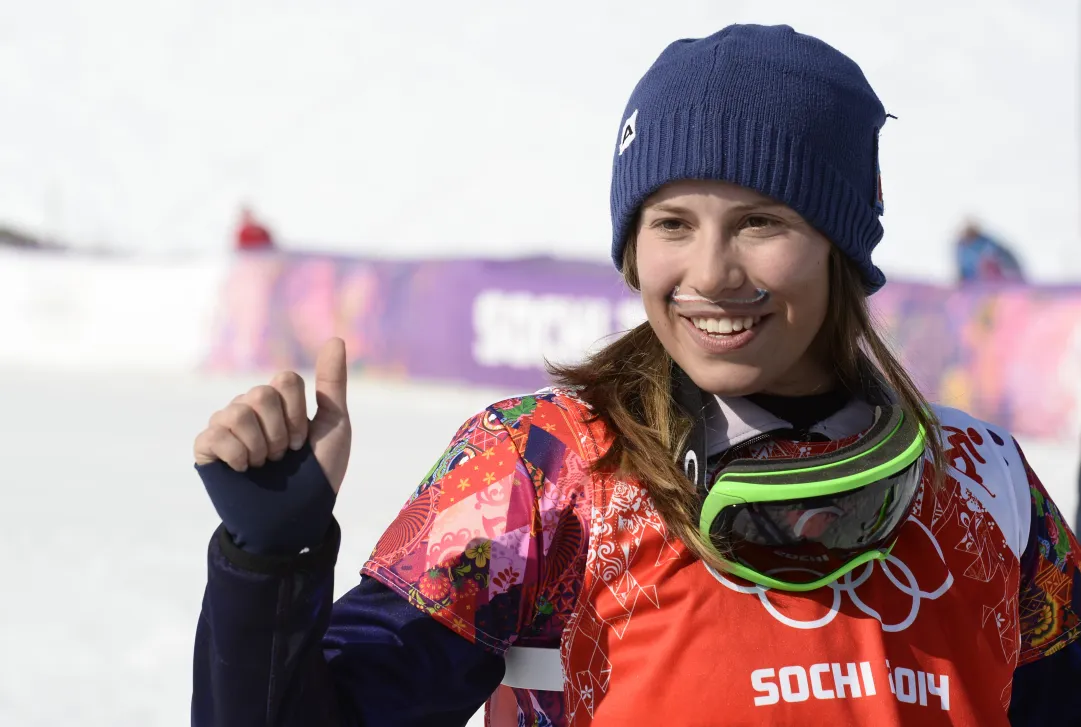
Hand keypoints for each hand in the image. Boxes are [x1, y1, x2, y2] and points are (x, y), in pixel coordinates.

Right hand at [193, 338, 351, 491]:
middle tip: (282, 455)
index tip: (302, 440)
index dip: (298, 413)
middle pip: (261, 393)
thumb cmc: (318, 473)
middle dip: (280, 431)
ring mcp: (225, 426)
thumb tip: (335, 338)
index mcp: (277, 401)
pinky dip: (237, 456)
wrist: (297, 517)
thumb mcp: (333, 424)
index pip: (284, 379)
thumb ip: (332, 382)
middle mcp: (248, 407)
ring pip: (237, 412)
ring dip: (260, 446)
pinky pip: (215, 435)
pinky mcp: (207, 448)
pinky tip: (243, 470)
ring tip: (264, 464)